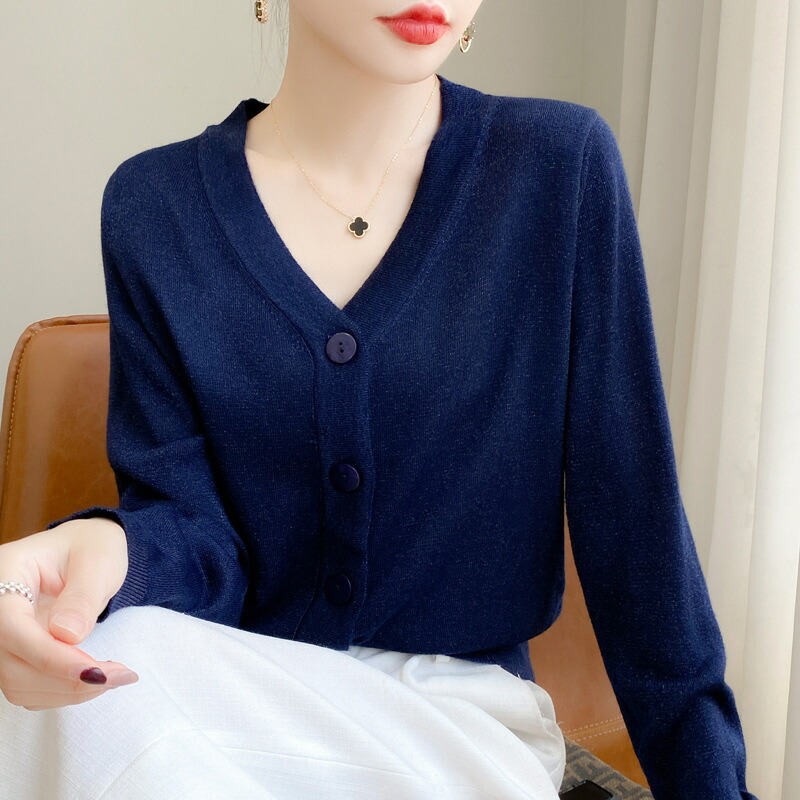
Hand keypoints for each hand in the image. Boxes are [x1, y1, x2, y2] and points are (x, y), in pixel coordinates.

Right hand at [0, 518, 138, 710]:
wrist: (87, 550)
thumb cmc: (92, 547)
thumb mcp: (98, 560)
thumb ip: (82, 596)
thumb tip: (67, 636)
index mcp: (6, 571)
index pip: (11, 626)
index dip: (49, 656)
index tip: (93, 671)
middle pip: (11, 661)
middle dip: (66, 678)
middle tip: (120, 675)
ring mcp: (0, 633)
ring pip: (17, 682)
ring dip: (67, 690)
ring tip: (115, 675)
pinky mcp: (14, 653)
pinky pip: (27, 686)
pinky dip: (62, 691)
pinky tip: (95, 676)